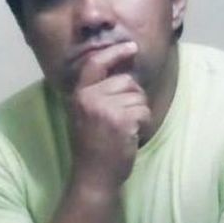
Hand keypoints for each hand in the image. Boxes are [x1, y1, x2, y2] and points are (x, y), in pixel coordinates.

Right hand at [67, 41, 149, 191]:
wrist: (93, 176)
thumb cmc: (92, 147)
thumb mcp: (84, 115)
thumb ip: (97, 94)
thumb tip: (124, 74)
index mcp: (79, 95)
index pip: (95, 64)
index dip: (114, 53)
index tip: (131, 47)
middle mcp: (89, 98)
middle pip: (126, 81)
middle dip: (133, 97)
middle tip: (123, 120)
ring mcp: (105, 108)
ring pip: (138, 96)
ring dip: (139, 112)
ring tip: (125, 130)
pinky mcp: (121, 120)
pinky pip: (144, 111)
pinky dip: (144, 123)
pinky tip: (131, 135)